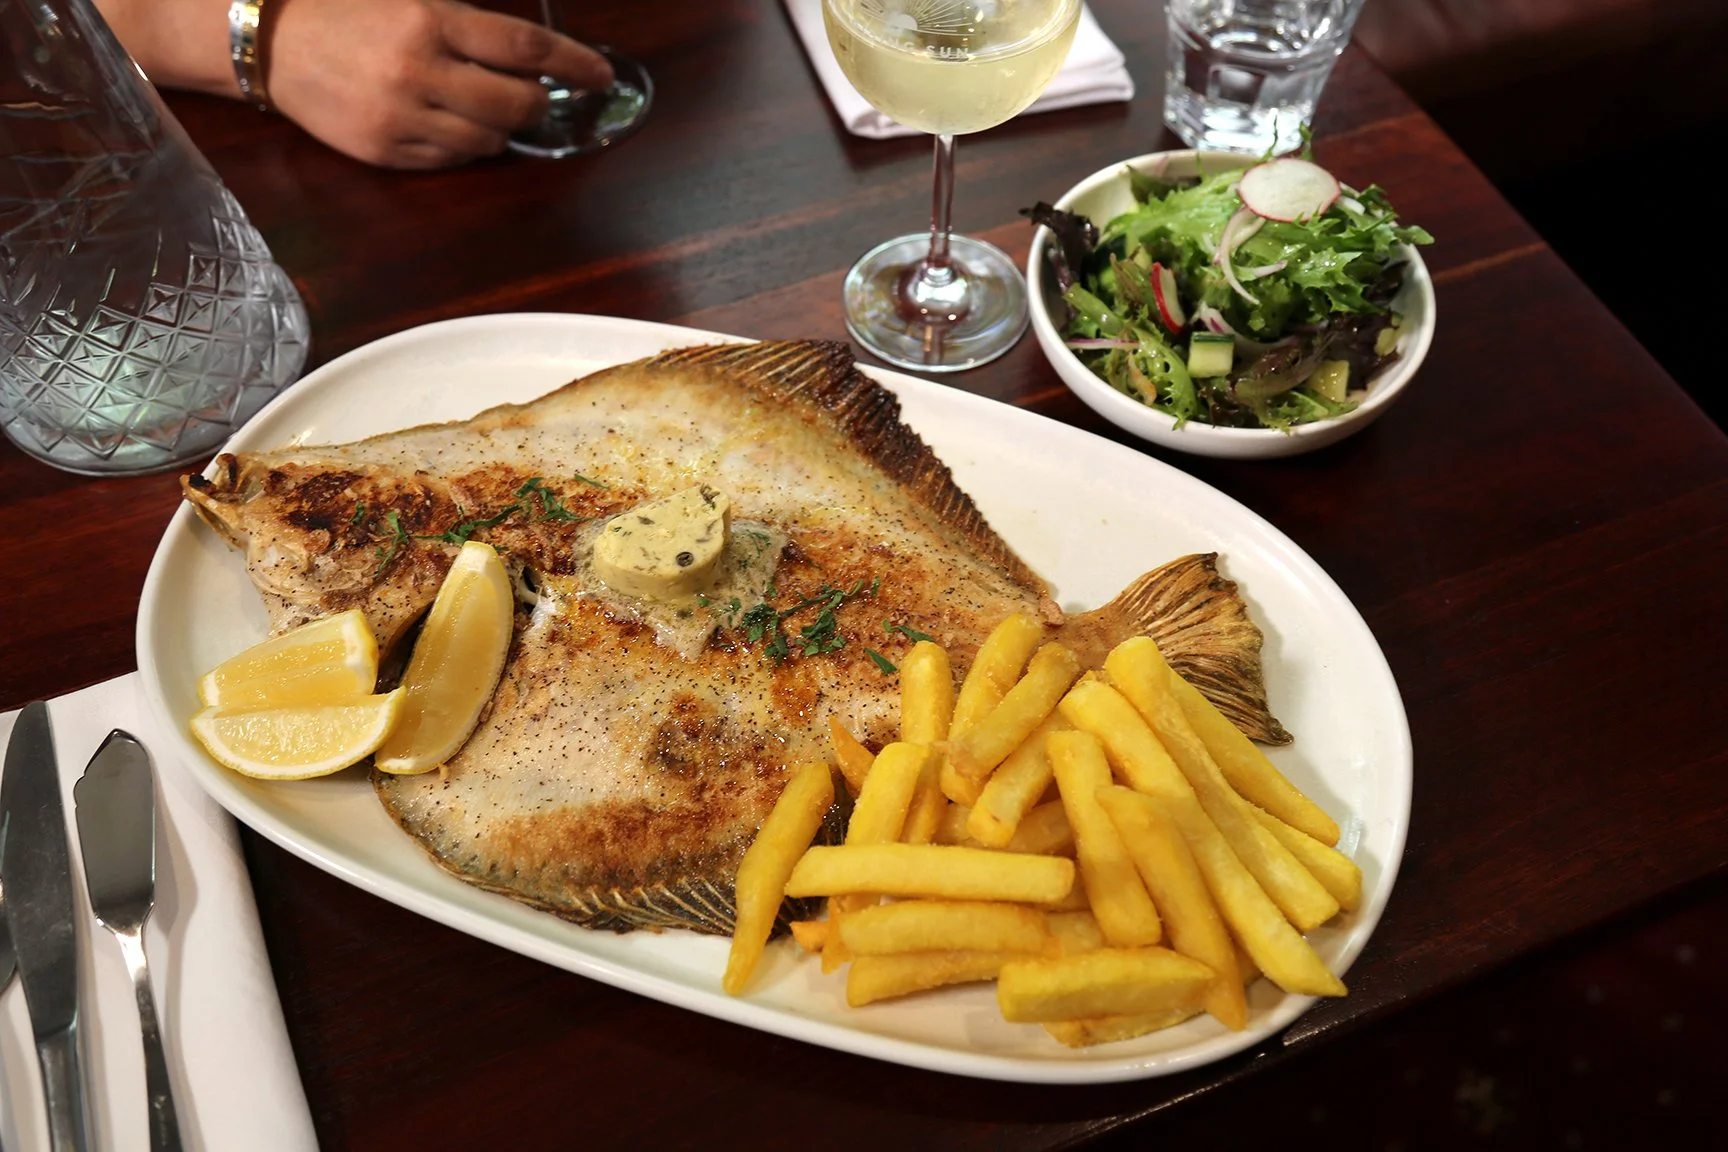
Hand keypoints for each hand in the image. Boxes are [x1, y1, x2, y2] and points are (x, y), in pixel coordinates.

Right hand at [267, 0, 614, 167]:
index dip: (574, 64)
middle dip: (535, 103)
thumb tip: (532, 57)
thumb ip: (468, 24)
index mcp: (431, 21)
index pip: (526, 48)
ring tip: (475, 105)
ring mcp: (402, 117)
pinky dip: (462, 146)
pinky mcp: (385, 152)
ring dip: (497, 127)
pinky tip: (443, 122)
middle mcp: (420, 71)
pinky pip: (451, 160)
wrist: (269, 42)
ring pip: (488, 141)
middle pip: (516, 105)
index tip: (602, 76)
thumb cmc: (347, 11)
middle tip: (532, 94)